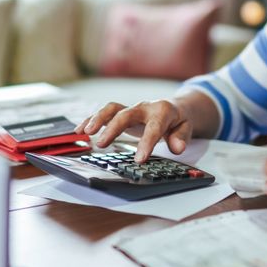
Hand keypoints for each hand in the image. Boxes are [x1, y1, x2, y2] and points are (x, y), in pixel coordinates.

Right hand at [74, 100, 192, 161]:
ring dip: (97, 119)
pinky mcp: (121, 112)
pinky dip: (91, 120)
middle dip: (113, 128)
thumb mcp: (186, 128)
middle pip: (126, 114)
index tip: (140, 160)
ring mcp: (131, 108)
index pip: (153, 128)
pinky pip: (104, 114)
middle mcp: (143, 107)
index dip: (146, 143)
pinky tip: (79, 131)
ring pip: (111, 109)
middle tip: (102, 144)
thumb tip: (177, 148)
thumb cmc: (178, 121)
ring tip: (85, 133)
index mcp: (162, 111)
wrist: (173, 108)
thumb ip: (181, 138)